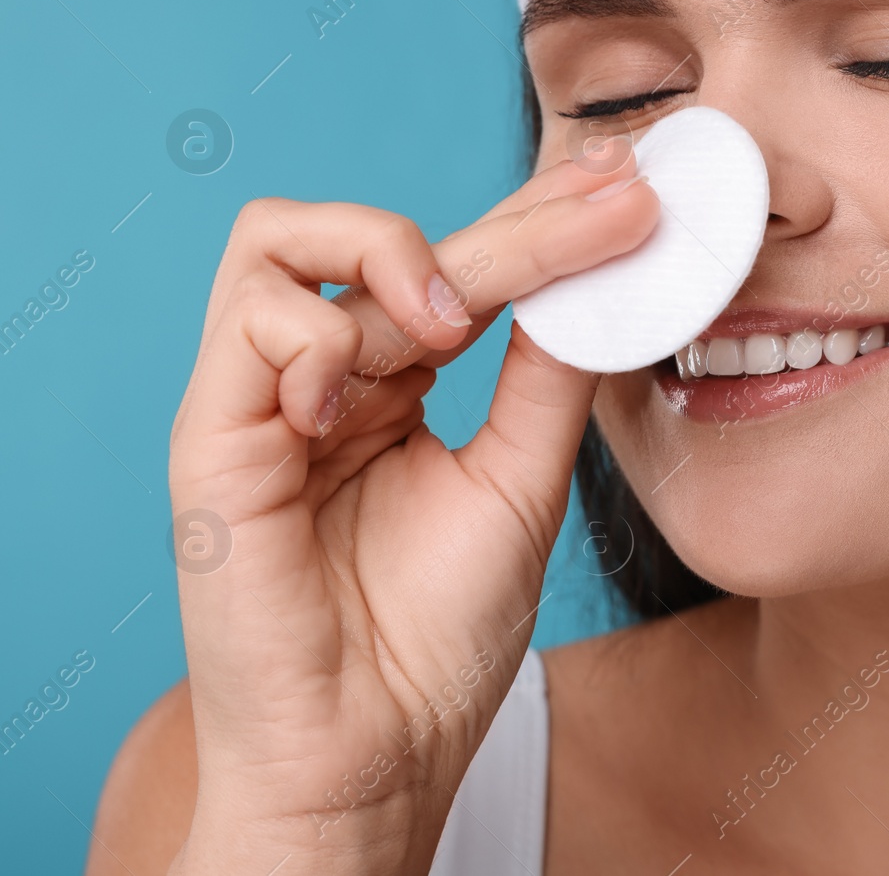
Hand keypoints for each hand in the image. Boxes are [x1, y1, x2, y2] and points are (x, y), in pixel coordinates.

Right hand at [166, 140, 651, 873]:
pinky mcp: (213, 438)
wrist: (379, 749)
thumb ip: (546, 374)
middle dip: (514, 219)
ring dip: (388, 255)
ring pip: (284, 240)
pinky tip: (361, 394)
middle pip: (393, 240)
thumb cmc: (439, 635)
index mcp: (393, 385)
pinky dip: (319, 335)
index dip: (538, 218)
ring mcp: (265, 400)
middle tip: (612, 205)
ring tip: (457, 323)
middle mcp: (326, 379)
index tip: (627, 187)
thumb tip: (602, 277)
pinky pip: (250, 322)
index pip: (459, 266)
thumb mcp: (521, 478)